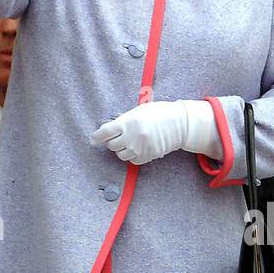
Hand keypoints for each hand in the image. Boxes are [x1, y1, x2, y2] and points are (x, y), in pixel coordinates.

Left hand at [90, 99, 219, 165]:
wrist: (180, 124)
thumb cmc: (159, 113)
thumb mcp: (138, 111)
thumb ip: (124, 120)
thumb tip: (110, 130)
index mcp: (128, 123)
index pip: (105, 132)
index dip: (97, 136)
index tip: (94, 139)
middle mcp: (132, 137)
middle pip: (111, 145)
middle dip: (112, 141)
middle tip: (118, 136)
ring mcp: (140, 149)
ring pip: (121, 155)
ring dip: (122, 149)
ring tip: (129, 142)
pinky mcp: (147, 156)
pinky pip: (132, 160)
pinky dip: (132, 156)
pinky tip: (137, 148)